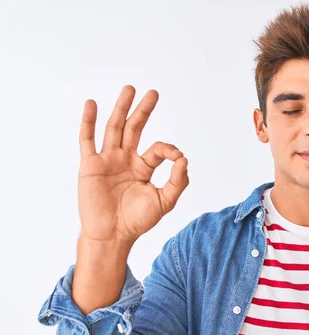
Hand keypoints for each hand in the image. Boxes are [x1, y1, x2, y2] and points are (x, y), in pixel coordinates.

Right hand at [78, 85, 188, 244]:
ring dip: (121, 108)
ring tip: (129, 89)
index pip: (159, 148)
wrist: (112, 235)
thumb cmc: (137, 221)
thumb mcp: (164, 202)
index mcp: (143, 167)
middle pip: (135, 128)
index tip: (178, 158)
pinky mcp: (90, 165)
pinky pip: (88, 139)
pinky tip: (92, 104)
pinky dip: (88, 121)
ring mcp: (108, 160)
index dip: (170, 149)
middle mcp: (126, 159)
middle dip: (144, 110)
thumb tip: (184, 159)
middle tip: (153, 93)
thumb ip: (178, 182)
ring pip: (115, 128)